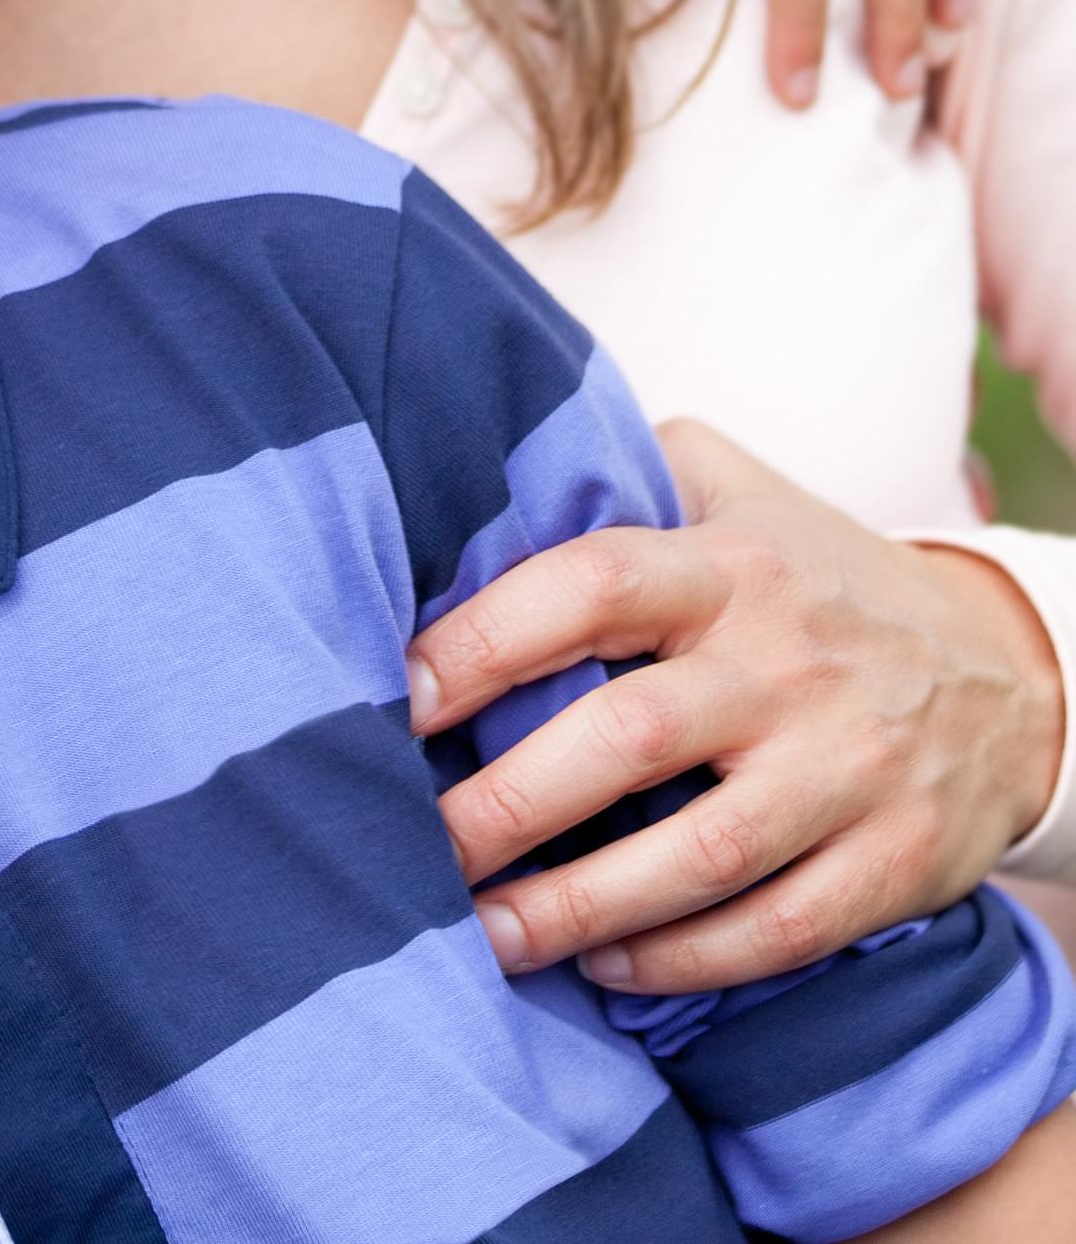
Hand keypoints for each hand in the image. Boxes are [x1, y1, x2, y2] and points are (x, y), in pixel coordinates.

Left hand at [412, 420, 1064, 993]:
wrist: (1014, 672)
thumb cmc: (819, 577)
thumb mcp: (738, 490)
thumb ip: (626, 466)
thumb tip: (483, 452)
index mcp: (728, 565)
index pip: (591, 583)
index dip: (487, 637)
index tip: (403, 693)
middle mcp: (785, 665)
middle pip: (627, 737)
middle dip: (509, 801)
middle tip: (420, 843)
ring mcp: (846, 769)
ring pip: (698, 856)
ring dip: (579, 905)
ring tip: (481, 932)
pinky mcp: (896, 861)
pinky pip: (779, 928)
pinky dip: (684, 957)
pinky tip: (605, 966)